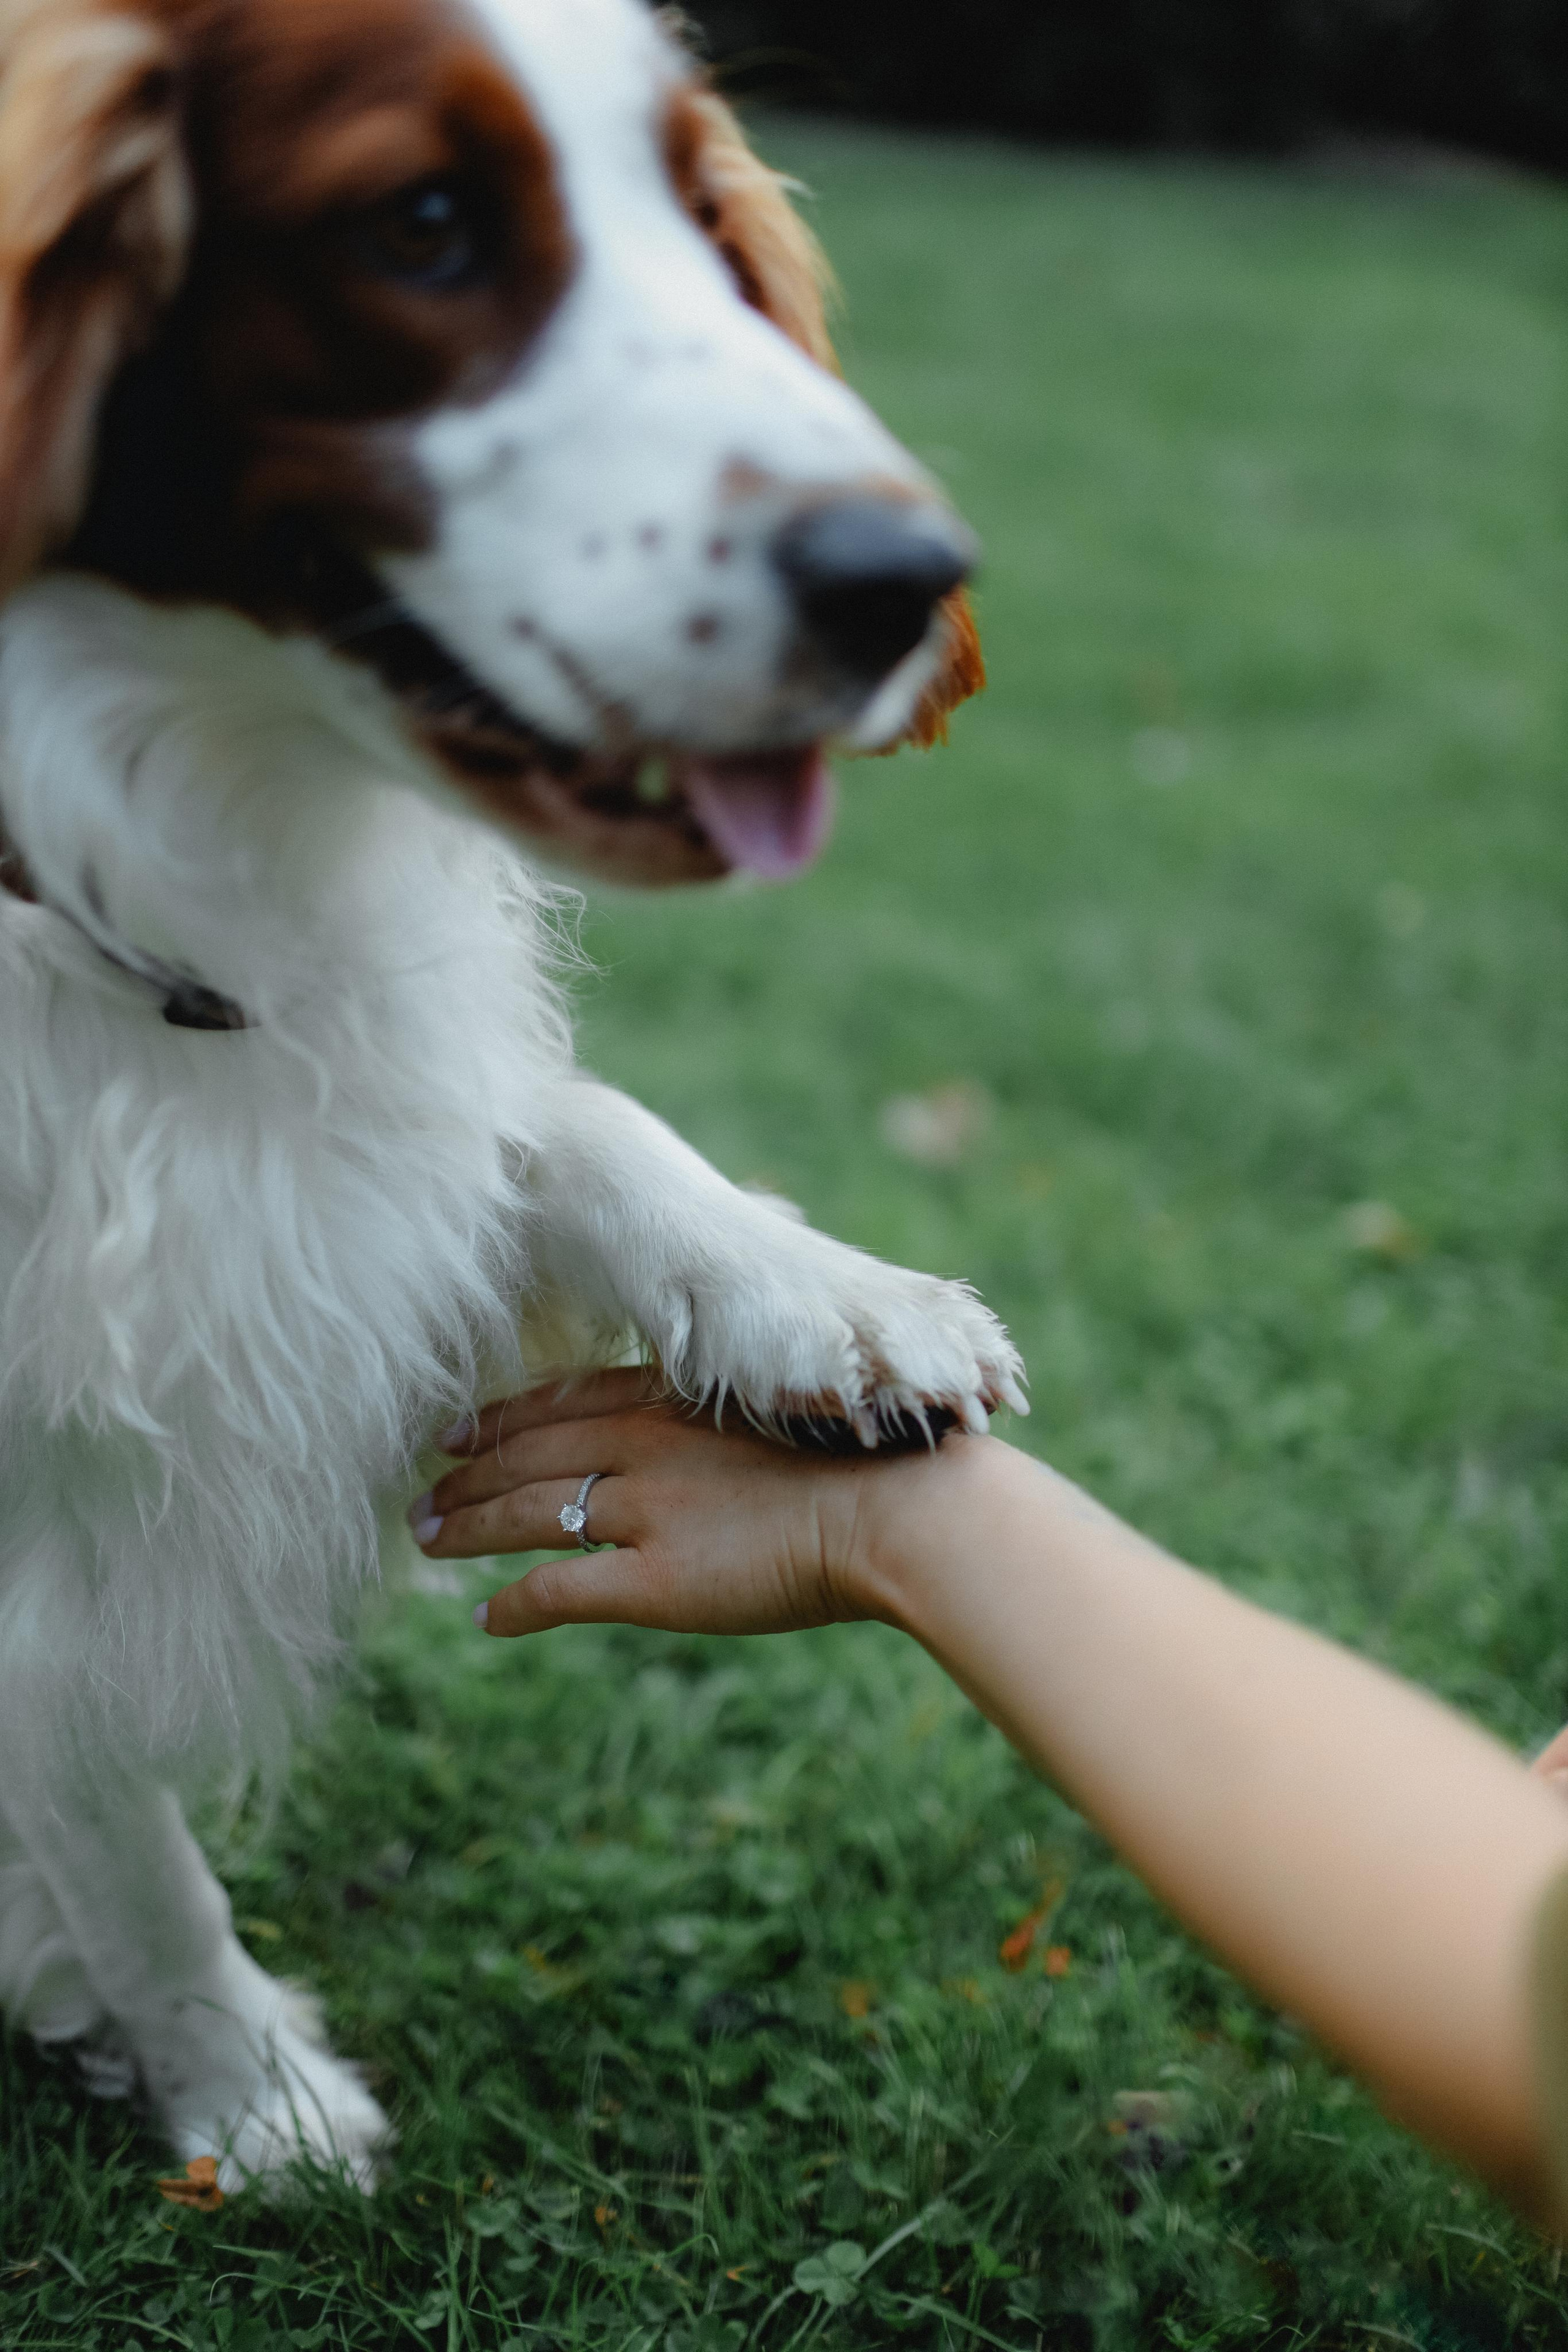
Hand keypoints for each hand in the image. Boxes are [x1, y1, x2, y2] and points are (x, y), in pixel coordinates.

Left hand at [408, 1368, 998, 1638]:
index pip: (564, 1399)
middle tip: (424, 1490)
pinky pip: (556, 1589)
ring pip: (524, 1514)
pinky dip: (511, 1604)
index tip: (459, 1428)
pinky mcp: (655, 1580)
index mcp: (680, 1398)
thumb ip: (744, 1426)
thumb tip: (740, 1437)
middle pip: (528, 1453)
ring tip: (427, 1540)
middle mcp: (646, 1445)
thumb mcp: (792, 1415)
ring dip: (467, 1527)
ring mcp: (646, 1510)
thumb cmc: (877, 1461)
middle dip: (467, 1472)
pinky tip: (484, 1617)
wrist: (902, 1509)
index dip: (503, 1416)